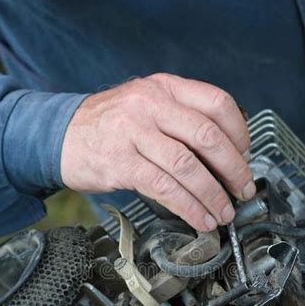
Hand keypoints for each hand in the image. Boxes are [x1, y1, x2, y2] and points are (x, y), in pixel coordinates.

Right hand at [60, 73, 254, 230]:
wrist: (58, 135)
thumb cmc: (109, 125)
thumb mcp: (146, 105)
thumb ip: (180, 117)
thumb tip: (225, 153)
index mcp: (164, 87)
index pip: (217, 102)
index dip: (240, 133)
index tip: (246, 156)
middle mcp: (150, 104)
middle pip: (207, 135)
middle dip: (233, 169)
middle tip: (243, 190)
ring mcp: (133, 133)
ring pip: (188, 166)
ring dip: (212, 195)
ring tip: (223, 212)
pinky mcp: (121, 163)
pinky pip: (164, 188)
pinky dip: (188, 207)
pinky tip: (199, 218)